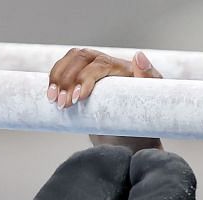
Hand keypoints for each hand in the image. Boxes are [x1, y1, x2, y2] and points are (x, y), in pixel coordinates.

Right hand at [46, 47, 163, 152]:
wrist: (129, 139)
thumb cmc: (142, 122)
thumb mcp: (152, 104)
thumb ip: (149, 79)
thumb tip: (139, 57)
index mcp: (123, 68)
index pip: (100, 64)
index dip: (87, 78)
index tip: (79, 99)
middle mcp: (106, 65)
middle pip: (81, 58)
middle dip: (68, 79)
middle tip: (64, 105)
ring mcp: (91, 70)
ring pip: (70, 61)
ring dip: (58, 78)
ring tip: (54, 101)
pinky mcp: (79, 80)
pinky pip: (63, 69)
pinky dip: (53, 79)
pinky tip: (50, 95)